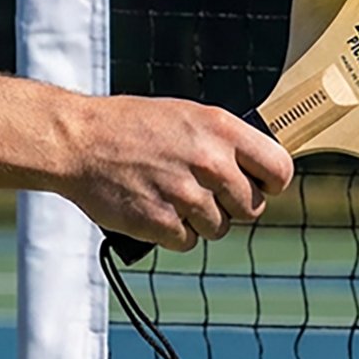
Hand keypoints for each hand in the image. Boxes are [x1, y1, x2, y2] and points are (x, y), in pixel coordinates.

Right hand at [57, 95, 293, 250]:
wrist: (78, 142)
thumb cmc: (131, 126)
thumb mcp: (186, 116)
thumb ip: (223, 141)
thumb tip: (255, 168)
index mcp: (221, 130)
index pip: (280, 169)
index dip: (272, 183)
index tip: (259, 185)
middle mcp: (210, 162)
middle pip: (252, 207)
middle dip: (231, 205)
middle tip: (202, 192)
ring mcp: (186, 195)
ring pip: (219, 228)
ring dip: (200, 221)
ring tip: (171, 196)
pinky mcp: (162, 223)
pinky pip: (188, 242)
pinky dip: (173, 233)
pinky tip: (155, 209)